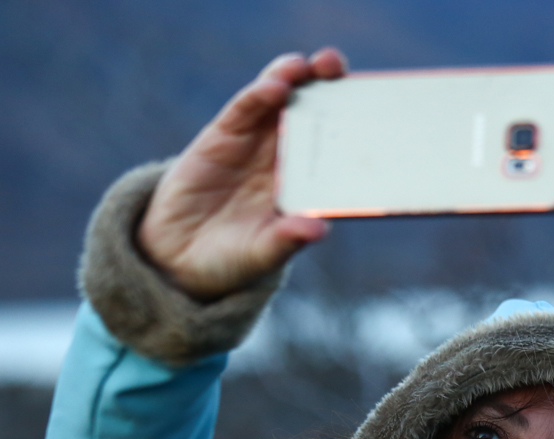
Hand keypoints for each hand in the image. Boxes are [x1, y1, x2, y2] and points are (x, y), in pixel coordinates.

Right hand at [137, 48, 346, 300]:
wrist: (180, 256)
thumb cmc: (234, 258)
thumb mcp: (262, 254)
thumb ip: (287, 240)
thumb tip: (318, 230)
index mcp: (309, 183)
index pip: (336, 144)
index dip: (352, 120)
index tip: (373, 102)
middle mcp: (287, 156)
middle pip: (312, 110)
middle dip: (326, 84)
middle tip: (336, 65)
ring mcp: (256, 143)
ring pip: (279, 100)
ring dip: (293, 79)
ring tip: (306, 66)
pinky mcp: (223, 136)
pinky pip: (244, 109)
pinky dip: (257, 95)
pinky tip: (273, 86)